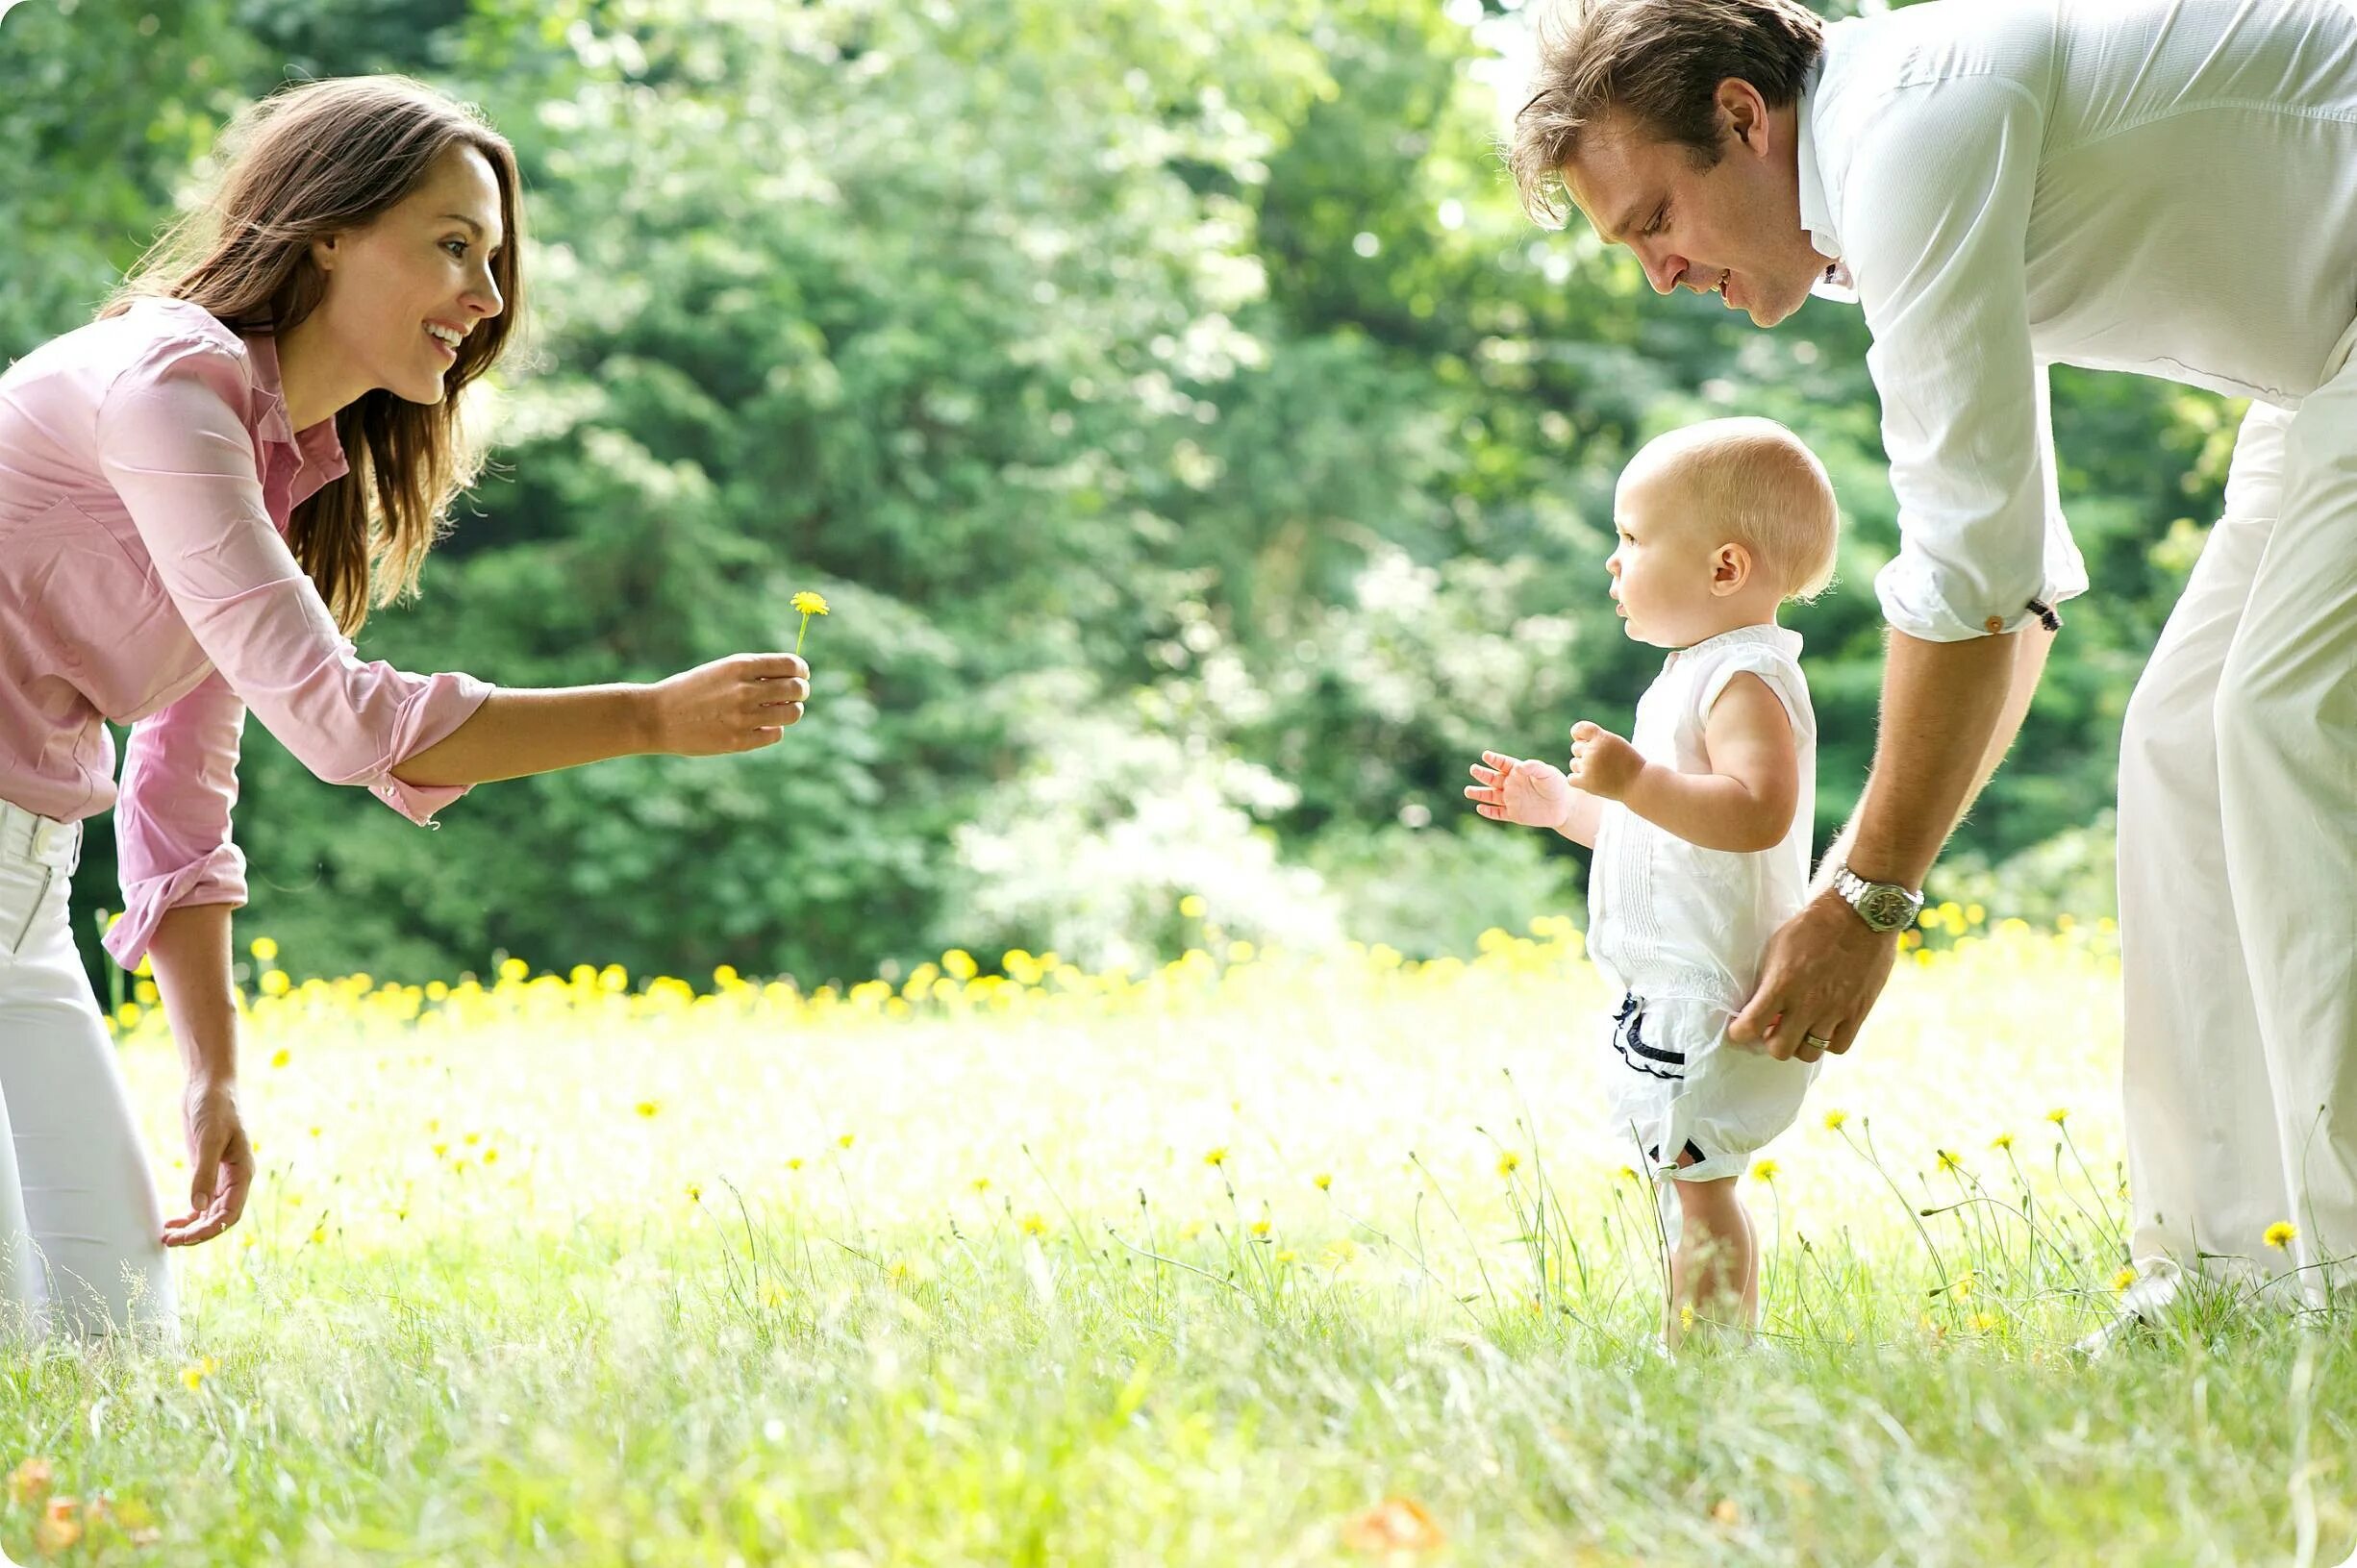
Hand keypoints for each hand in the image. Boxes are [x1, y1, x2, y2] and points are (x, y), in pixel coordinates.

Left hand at [163, 1079, 252, 1246]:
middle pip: (219, 1218)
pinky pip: (200, 1203)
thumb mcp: (209, 1139)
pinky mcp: (206, 1172)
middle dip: (197, 1233)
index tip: (187, 1238)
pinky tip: (171, 1224)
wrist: (209, 1087)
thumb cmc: (215, 1108)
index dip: (211, 1230)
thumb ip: (204, 1173)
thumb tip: (197, 1207)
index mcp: (243, 1173)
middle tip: (169, 1242)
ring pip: (209, 1213)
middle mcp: (234, 1180)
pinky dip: (187, 1216)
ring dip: (191, 1228)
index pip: (231, 1213)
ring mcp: (220, 1177)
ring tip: (167, 1238)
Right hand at [646, 653, 808, 754]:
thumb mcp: (721, 670)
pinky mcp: (739, 741)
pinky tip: (761, 726)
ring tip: (781, 710)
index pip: (791, 664)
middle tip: (796, 694)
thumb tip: (792, 677)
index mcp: (740, 666)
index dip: (801, 670)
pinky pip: (776, 734)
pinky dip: (773, 729)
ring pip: (792, 713)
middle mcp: (745, 690)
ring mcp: (743, 717)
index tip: (800, 674)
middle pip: (796, 689)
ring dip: (792, 711)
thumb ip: (754, 672)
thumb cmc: (691, 690)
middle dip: (800, 691)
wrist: (657, 717)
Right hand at [1464, 750, 1571, 828]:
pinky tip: (1480, 808)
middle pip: (1493, 779)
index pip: (1503, 764)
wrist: (1564, 808)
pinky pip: (1498, 813)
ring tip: (1468, 791)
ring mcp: (1511, 800)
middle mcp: (1512, 785)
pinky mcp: (1514, 814)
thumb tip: (1518, 767)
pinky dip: (1489, 811)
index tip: (1486, 756)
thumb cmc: (1557, 786)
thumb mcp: (1548, 773)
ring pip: (1491, 796)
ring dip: (1480, 794)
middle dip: (1482, 774)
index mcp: (1519, 772)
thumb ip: (1534, 767)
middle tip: (1473, 769)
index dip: (1494, 760)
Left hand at [1566, 721, 1642, 800]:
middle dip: (1585, 753)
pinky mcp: (1586, 782)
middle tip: (1603, 761)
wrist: (1639, 783)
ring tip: (1601, 772)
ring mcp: (1588, 767)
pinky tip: (1592, 780)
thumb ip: (1597, 739)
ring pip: (1574, 763)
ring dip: (1583, 768)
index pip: (1579, 729)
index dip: (1578, 734)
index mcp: (1602, 738)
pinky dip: (1579, 780)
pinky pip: (1571, 778)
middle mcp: (1593, 750)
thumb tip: (1575, 738)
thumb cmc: (1628, 762)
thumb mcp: (1615, 743)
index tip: (1585, 739)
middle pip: (1576, 748)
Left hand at [1727, 890, 1900, 1060]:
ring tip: (1800, 1028)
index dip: (1740, 1033)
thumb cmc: (1813, 924)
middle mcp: (1807, 1003)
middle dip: (1771, 1041)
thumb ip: (1768, 980)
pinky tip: (1825, 1027)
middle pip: (1780, 1049)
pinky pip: (1839, 1046)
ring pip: (1809, 1053)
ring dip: (1800, 1043)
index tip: (1740, 1028)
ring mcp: (1834, 1010)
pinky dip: (1829, 1042)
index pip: (1749, 1027)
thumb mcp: (1778, 946)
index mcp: (1781, 983)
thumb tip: (1757, 1005)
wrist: (1859, 912)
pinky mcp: (1858, 1012)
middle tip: (1773, 1028)